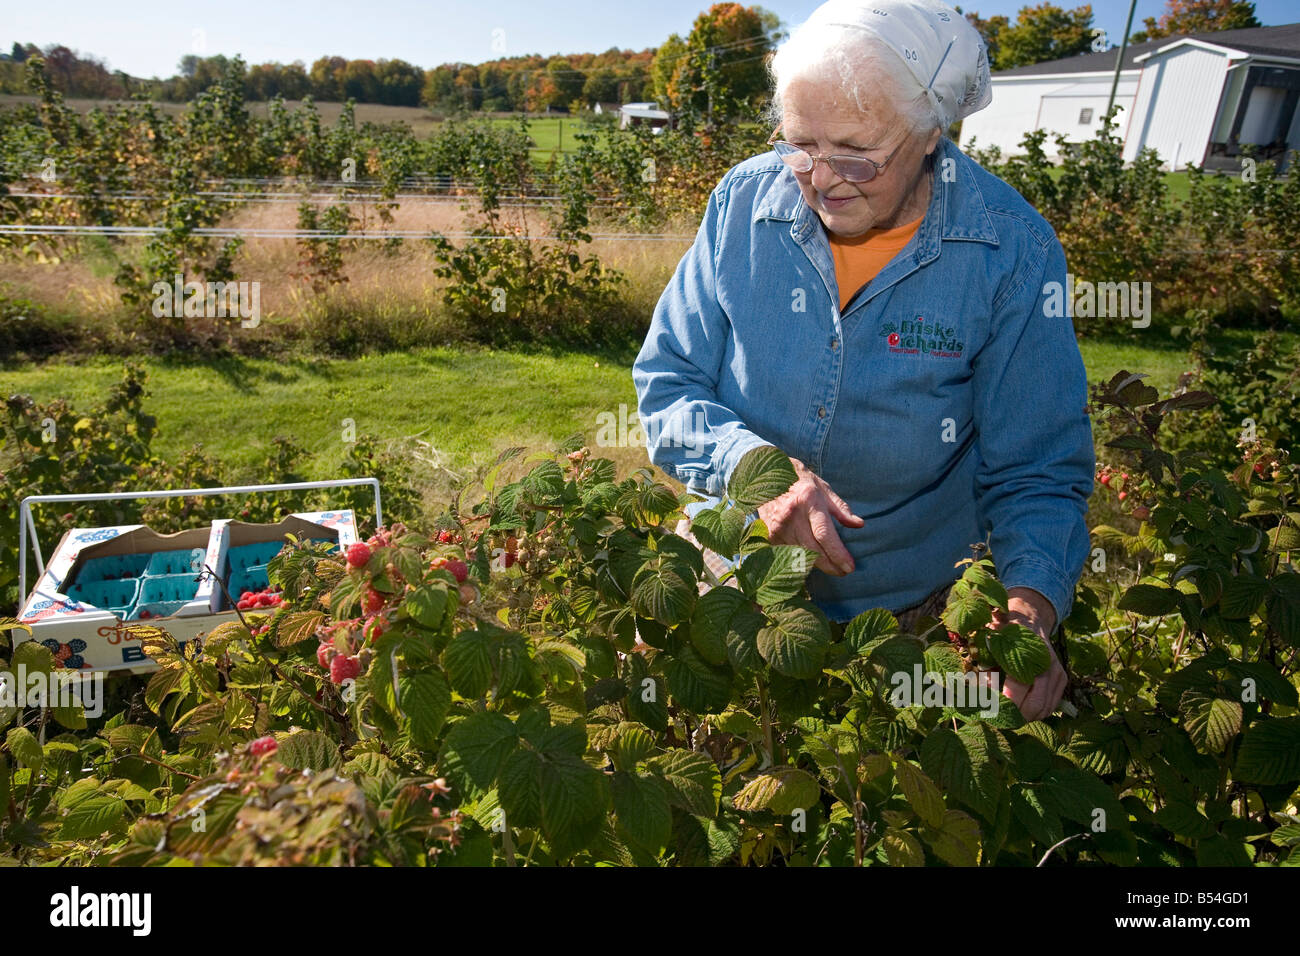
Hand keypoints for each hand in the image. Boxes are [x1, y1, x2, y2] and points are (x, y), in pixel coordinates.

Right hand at [756, 455, 863, 575]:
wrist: (766, 477)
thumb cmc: (799, 482)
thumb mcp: (823, 489)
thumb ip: (841, 509)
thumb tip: (858, 525)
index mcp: (808, 500)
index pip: (824, 535)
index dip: (838, 554)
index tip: (850, 566)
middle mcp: (791, 515)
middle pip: (813, 551)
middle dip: (831, 565)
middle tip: (844, 571)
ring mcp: (777, 526)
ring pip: (800, 556)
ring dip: (817, 565)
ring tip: (830, 565)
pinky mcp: (768, 535)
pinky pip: (787, 555)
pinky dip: (800, 560)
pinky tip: (809, 560)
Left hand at [995, 587, 1065, 720]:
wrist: (1030, 617)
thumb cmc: (1005, 630)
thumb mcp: (990, 640)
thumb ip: (985, 665)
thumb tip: (975, 691)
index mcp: (1029, 653)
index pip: (1018, 687)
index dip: (1002, 702)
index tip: (987, 709)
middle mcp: (1048, 665)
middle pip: (1034, 705)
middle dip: (1015, 716)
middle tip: (997, 719)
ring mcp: (1058, 673)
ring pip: (1043, 709)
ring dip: (1025, 717)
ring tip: (1006, 716)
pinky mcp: (1062, 679)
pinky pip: (1050, 706)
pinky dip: (1035, 712)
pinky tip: (1019, 709)